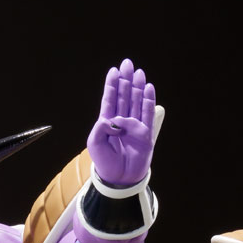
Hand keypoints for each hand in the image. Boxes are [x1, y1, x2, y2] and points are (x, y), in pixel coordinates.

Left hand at [86, 58, 158, 187]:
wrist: (119, 178)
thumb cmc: (104, 161)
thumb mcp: (94, 143)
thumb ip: (100, 128)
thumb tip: (114, 119)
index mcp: (107, 122)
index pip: (109, 99)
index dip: (111, 84)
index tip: (114, 70)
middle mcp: (121, 121)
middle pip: (124, 96)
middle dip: (125, 80)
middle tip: (127, 63)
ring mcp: (134, 126)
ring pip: (136, 101)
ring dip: (137, 87)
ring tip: (138, 72)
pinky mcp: (145, 133)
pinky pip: (148, 114)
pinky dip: (148, 101)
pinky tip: (148, 88)